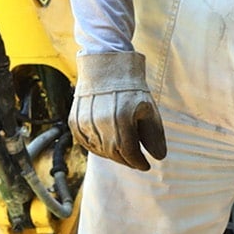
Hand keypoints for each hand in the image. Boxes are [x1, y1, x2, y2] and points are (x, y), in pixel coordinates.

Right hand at [69, 51, 167, 171]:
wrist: (105, 67)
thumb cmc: (131, 88)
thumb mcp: (148, 109)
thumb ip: (154, 135)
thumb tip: (158, 157)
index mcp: (122, 119)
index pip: (130, 152)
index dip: (139, 162)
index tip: (146, 165)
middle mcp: (101, 123)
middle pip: (114, 154)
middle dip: (126, 160)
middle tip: (135, 160)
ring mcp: (86, 123)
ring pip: (100, 150)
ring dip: (113, 155)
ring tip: (123, 150)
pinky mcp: (75, 122)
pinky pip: (86, 143)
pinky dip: (97, 148)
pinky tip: (107, 144)